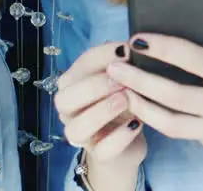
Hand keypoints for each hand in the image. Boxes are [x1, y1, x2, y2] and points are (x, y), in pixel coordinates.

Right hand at [55, 42, 146, 188]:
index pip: (79, 65)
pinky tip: (136, 124)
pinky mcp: (100, 156)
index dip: (102, 55)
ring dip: (102, 111)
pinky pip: (103, 150)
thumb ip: (122, 65)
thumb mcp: (121, 80)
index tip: (127, 49)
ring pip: (76, 128)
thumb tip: (133, 47)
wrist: (126, 143)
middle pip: (65, 98)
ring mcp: (82, 136)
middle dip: (94, 85)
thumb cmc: (121, 103)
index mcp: (72, 86)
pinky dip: (120, 137)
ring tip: (126, 100)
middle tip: (121, 79)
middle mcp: (70, 111)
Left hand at [106, 17, 202, 177]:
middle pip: (171, 95)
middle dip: (137, 81)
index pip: (191, 59)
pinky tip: (156, 109)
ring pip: (173, 125)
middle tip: (113, 68)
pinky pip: (191, 135)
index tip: (137, 38)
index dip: (161, 47)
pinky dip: (172, 122)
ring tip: (123, 94)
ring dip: (143, 108)